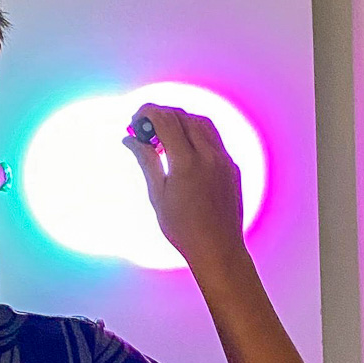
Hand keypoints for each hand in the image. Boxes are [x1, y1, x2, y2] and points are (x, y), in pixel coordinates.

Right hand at [123, 103, 245, 265]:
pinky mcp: (232, 167)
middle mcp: (209, 156)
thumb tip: (130, 140)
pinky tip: (184, 153)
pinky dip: (197, 135)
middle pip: (184, 116)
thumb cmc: (184, 230)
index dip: (148, 113)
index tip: (136, 117)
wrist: (217, 249)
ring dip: (182, 122)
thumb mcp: (157, 195)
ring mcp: (224, 160)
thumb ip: (146, 162)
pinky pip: (215, 139)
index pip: (166, 120)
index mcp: (186, 163)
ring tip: (165, 140)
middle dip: (163, 116)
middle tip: (146, 129)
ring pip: (203, 123)